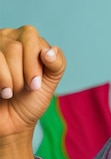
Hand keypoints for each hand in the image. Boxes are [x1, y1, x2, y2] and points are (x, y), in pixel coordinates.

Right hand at [0, 25, 65, 143]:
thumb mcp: (51, 80)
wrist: (12, 122)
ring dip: (10, 79)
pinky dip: (0, 80)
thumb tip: (50, 51)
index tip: (36, 85)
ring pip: (1, 55)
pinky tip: (2, 92)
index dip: (33, 63)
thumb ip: (57, 63)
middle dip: (22, 73)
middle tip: (25, 89)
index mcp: (26, 38)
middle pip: (14, 47)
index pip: (30, 36)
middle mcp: (6, 38)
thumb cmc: (31, 98)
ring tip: (10, 93)